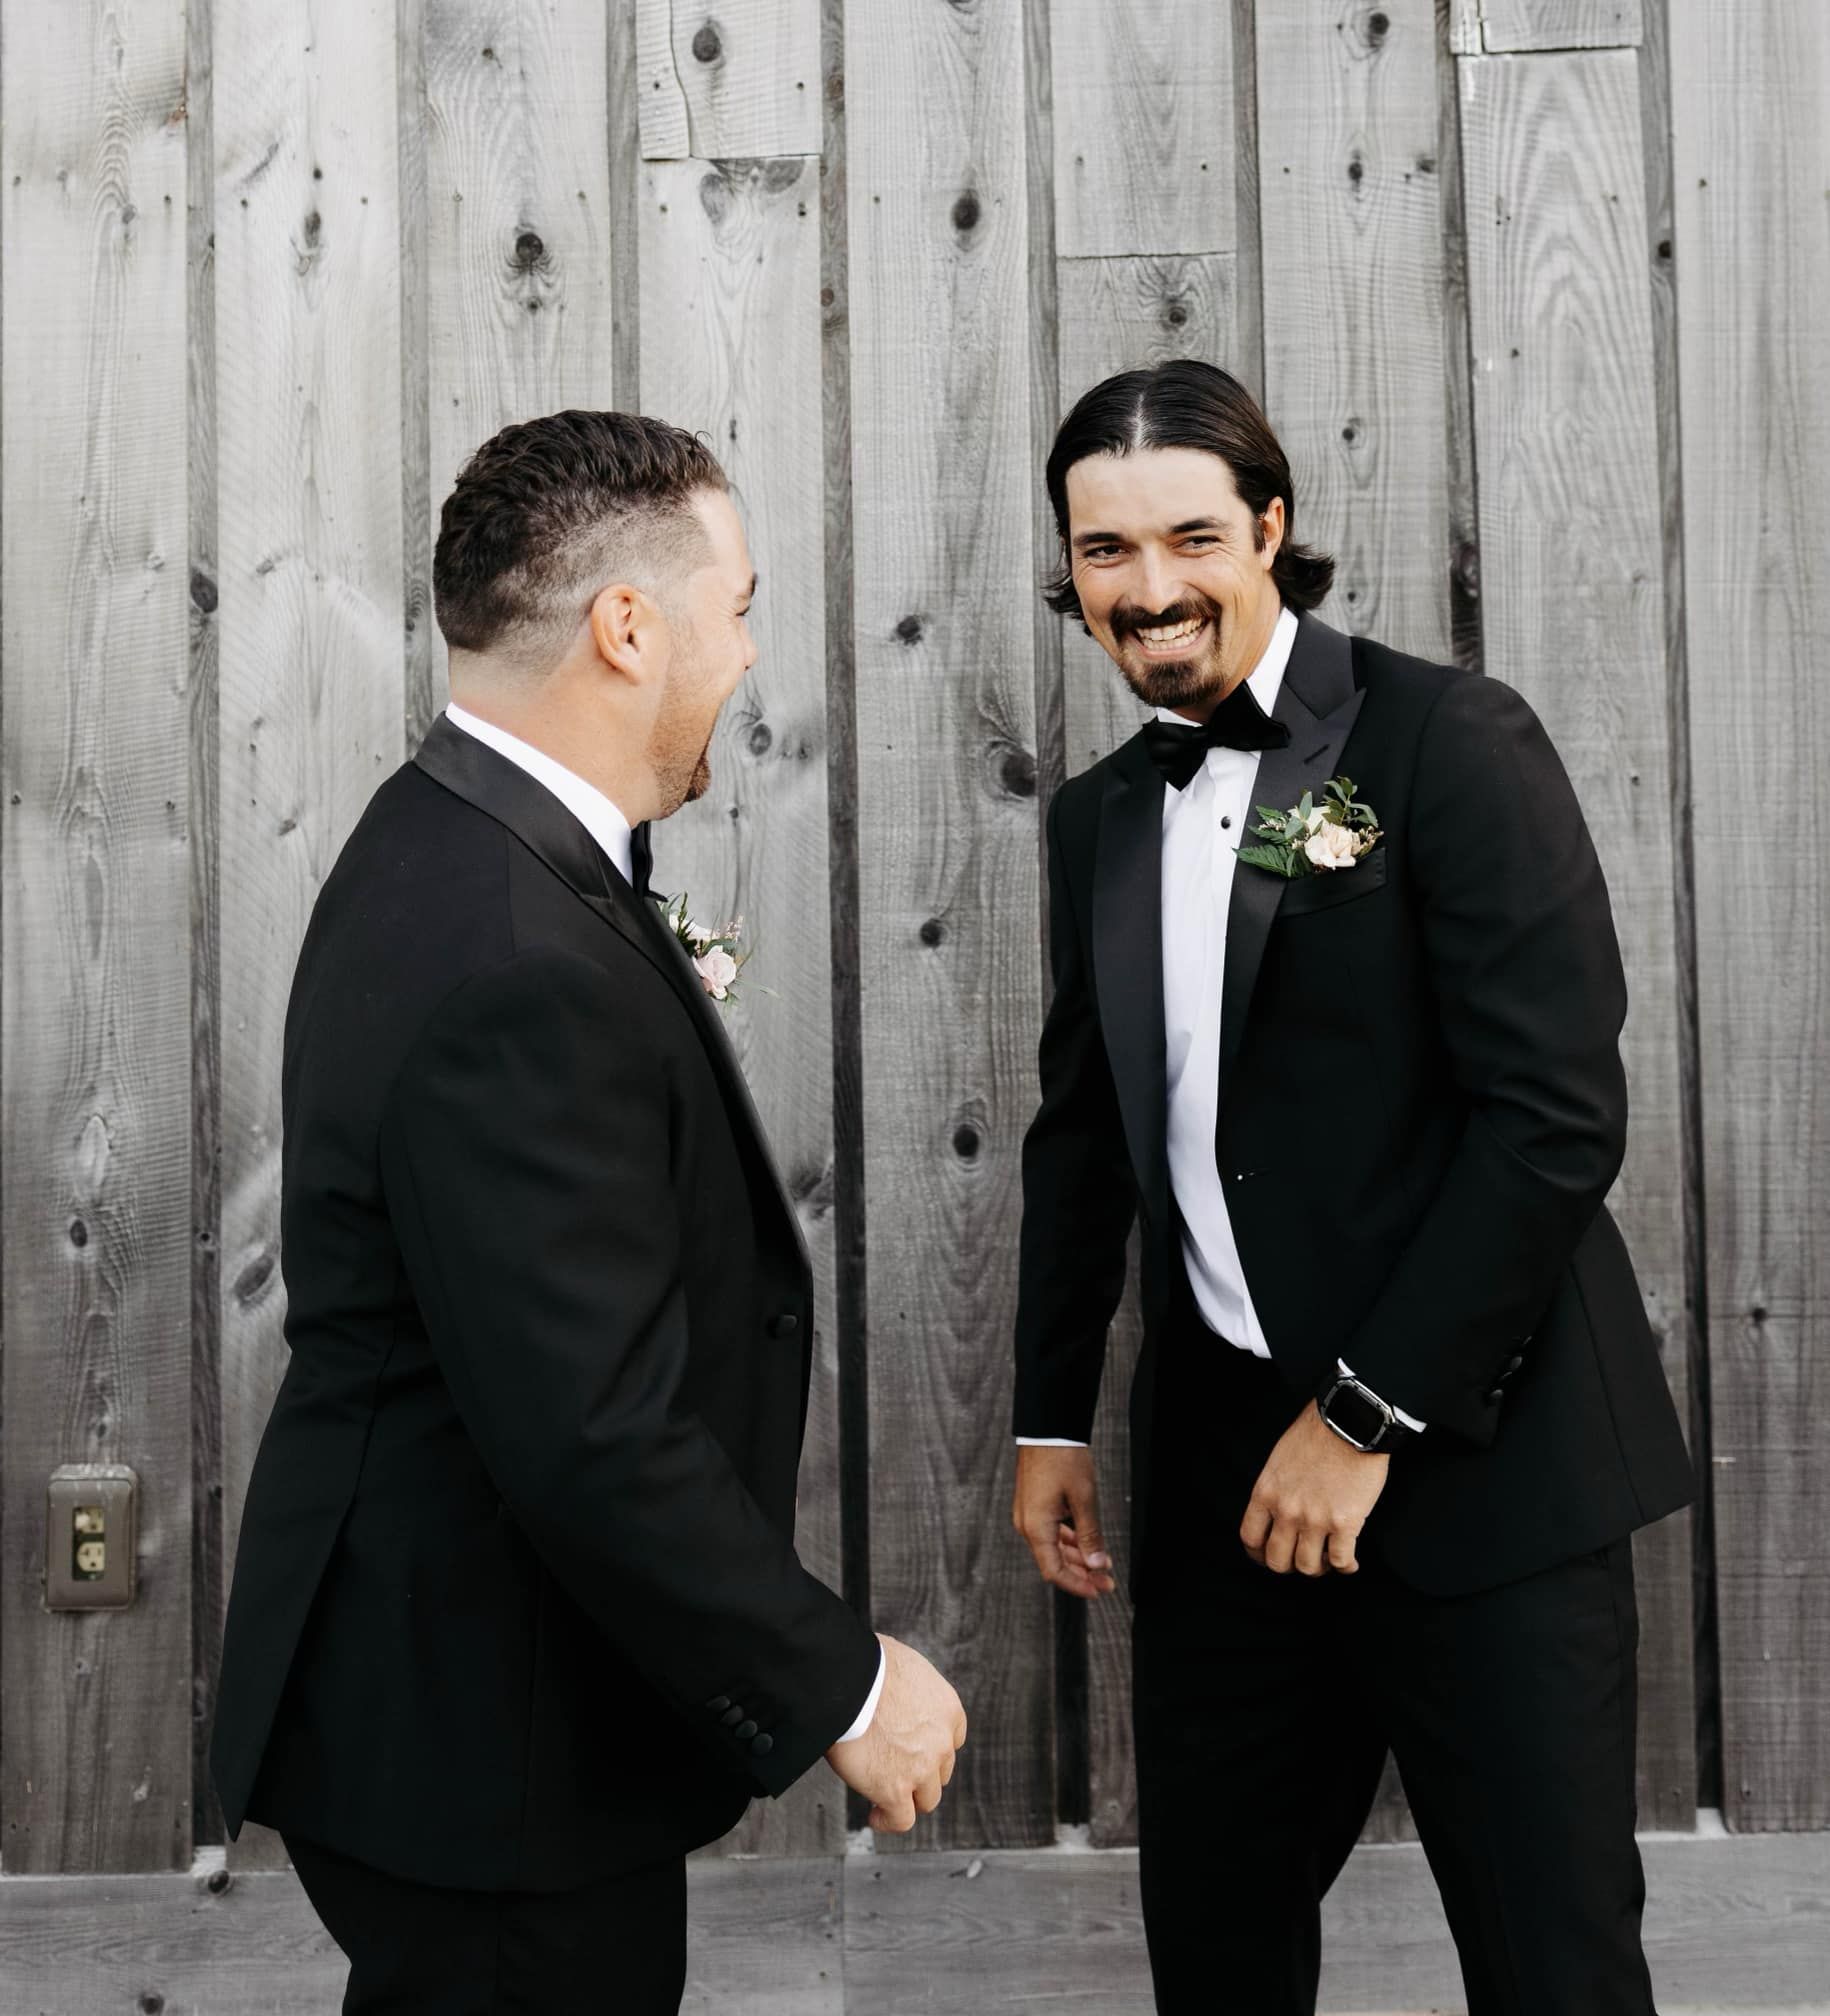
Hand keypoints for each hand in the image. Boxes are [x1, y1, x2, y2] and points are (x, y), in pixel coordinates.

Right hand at [824, 1634, 967, 1833]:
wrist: (849, 1682)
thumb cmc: (868, 1665)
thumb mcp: (906, 1666)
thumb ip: (912, 1688)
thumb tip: (896, 1688)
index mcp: (948, 1709)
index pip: (952, 1739)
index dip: (932, 1747)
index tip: (915, 1750)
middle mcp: (941, 1742)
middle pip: (940, 1771)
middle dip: (922, 1772)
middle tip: (897, 1769)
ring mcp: (921, 1769)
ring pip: (925, 1799)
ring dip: (908, 1797)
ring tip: (886, 1795)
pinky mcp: (894, 1790)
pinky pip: (901, 1819)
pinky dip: (889, 1820)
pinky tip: (876, 1816)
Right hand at [1011, 1444, 1117, 1599]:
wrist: (1047, 1429)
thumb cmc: (1062, 1458)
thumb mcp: (1084, 1498)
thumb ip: (1090, 1535)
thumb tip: (1096, 1564)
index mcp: (1036, 1527)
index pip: (1055, 1571)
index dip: (1077, 1585)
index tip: (1098, 1590)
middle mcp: (1027, 1525)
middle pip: (1054, 1562)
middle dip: (1082, 1574)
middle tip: (1106, 1580)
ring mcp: (1028, 1515)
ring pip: (1053, 1548)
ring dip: (1077, 1558)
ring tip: (1101, 1563)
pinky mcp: (1033, 1507)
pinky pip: (1050, 1533)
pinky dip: (1069, 1541)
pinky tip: (1086, 1544)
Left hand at [1241, 1400, 1389, 1575]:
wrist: (1349, 1421)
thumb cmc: (1317, 1433)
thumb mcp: (1280, 1459)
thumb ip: (1276, 1488)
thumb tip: (1278, 1510)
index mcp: (1266, 1492)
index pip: (1250, 1538)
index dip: (1259, 1554)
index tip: (1268, 1555)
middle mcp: (1286, 1511)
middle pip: (1277, 1561)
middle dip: (1289, 1565)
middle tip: (1301, 1558)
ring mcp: (1315, 1519)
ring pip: (1308, 1567)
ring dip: (1318, 1568)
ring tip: (1327, 1559)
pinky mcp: (1345, 1523)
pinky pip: (1342, 1561)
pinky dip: (1346, 1567)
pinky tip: (1349, 1563)